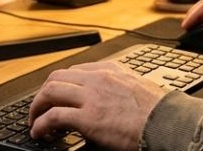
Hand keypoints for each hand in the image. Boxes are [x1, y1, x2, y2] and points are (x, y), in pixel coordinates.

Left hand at [28, 61, 166, 150]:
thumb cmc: (158, 111)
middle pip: (56, 77)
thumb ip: (117, 88)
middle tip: (39, 110)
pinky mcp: (88, 117)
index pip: (74, 71)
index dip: (60, 86)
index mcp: (111, 70)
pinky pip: (53, 116)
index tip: (56, 98)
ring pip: (50, 92)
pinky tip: (41, 134)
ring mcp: (92, 96)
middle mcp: (98, 78)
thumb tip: (107, 101)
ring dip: (37, 108)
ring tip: (36, 123)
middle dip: (43, 95)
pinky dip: (41, 125)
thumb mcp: (136, 87)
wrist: (167, 122)